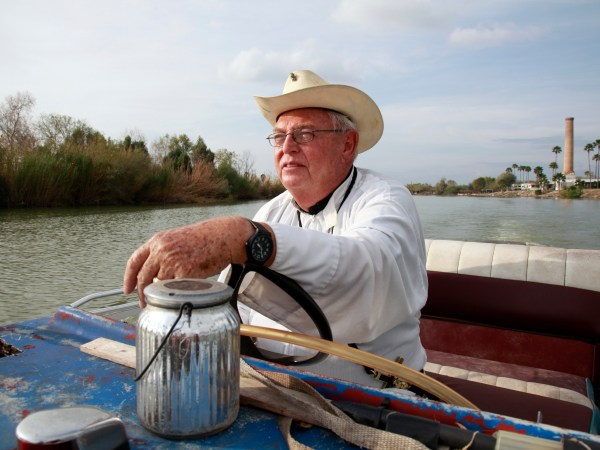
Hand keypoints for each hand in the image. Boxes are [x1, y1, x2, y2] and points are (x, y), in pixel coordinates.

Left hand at [123, 216, 252, 305]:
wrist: (223, 236)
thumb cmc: (204, 238)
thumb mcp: (176, 239)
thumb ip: (161, 253)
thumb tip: (152, 275)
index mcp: (157, 241)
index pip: (134, 261)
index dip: (129, 278)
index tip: (128, 289)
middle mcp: (161, 250)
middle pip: (143, 277)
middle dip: (142, 293)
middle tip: (144, 302)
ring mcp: (172, 261)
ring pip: (160, 284)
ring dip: (166, 290)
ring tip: (178, 287)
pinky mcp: (184, 272)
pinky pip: (175, 288)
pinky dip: (179, 290)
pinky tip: (188, 285)